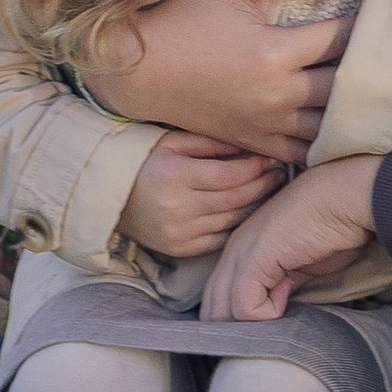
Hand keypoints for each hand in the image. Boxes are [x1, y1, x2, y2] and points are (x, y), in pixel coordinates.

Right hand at [102, 0, 355, 158]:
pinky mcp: (255, 141)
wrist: (140, 71)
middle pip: (344, 88)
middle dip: (371, 72)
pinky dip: (328, 145)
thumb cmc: (185, 19)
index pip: (340, 39)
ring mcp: (267, 124)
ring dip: (355, 113)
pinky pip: (303, 153)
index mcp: (274, 52)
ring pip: (330, 128)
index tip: (383, 17)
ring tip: (379, 97)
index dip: (366, 27)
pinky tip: (344, 132)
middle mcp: (277, 95)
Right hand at [118, 132, 286, 259]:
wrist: (112, 197)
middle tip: (280, 173)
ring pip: (232, 220)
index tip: (271, 159)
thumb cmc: (145, 161)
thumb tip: (249, 143)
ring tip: (270, 189)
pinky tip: (251, 212)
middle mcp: (178, 208)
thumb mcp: (173, 142)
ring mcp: (179, 232)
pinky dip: (239, 226)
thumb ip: (210, 142)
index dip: (255, 167)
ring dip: (256, 205)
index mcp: (175, 176)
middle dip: (262, 185)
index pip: (229, 175)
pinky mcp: (180, 249)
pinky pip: (220, 239)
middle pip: (235, 199)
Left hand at [201, 154, 382, 322]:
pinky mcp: (254, 258)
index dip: (238, 318)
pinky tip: (288, 290)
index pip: (217, 298)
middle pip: (212, 308)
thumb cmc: (332, 227)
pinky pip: (244, 307)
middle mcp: (233, 249)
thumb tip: (272, 307)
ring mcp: (240, 252)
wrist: (347, 197)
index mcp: (240, 248)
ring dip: (253, 323)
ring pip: (222, 312)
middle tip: (273, 323)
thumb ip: (278, 284)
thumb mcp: (297, 264)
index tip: (271, 315)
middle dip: (240, 327)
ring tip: (283, 305)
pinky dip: (267, 312)